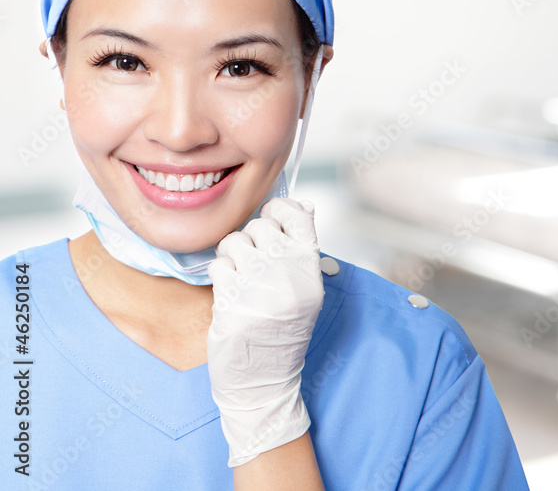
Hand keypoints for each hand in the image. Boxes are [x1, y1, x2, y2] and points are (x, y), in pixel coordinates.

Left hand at [207, 197, 324, 467]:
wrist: (264, 380)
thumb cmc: (283, 331)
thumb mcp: (305, 290)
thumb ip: (301, 249)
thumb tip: (303, 205)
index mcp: (311, 269)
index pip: (296, 215)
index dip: (279, 211)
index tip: (271, 222)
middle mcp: (288, 275)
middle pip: (260, 227)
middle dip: (250, 240)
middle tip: (251, 263)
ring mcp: (260, 288)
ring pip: (234, 242)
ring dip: (231, 256)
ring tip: (239, 278)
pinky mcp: (231, 301)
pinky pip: (218, 266)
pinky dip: (220, 276)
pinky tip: (230, 294)